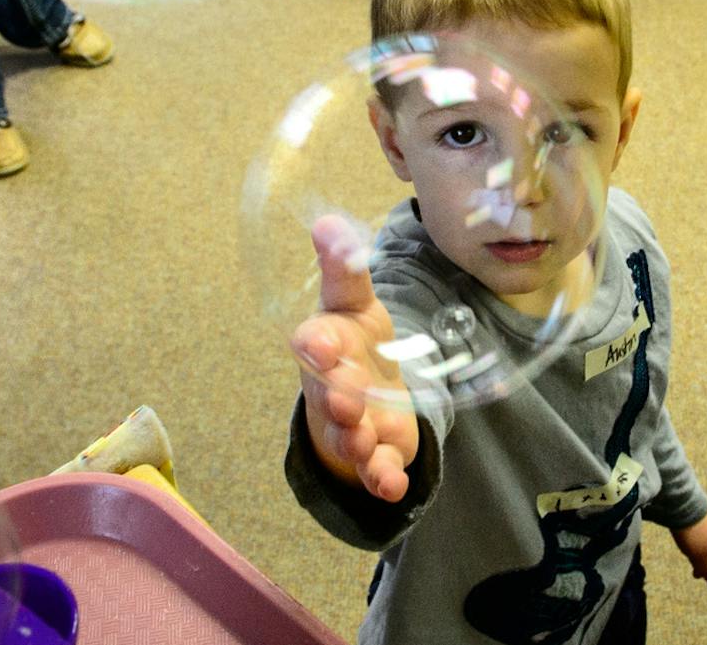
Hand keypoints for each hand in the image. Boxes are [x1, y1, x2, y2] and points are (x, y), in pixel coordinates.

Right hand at [293, 216, 420, 501]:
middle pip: (328, 394)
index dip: (316, 343)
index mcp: (326, 343)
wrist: (364, 396)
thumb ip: (345, 267)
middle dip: (336, 396)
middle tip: (346, 398)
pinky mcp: (376, 454)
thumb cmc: (355, 340)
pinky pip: (376, 470)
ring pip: (348, 435)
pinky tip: (392, 485)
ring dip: (355, 439)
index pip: (315, 340)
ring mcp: (352, 425)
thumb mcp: (353, 300)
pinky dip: (382, 478)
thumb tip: (326, 221)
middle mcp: (332, 387)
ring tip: (364, 439)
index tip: (317, 341)